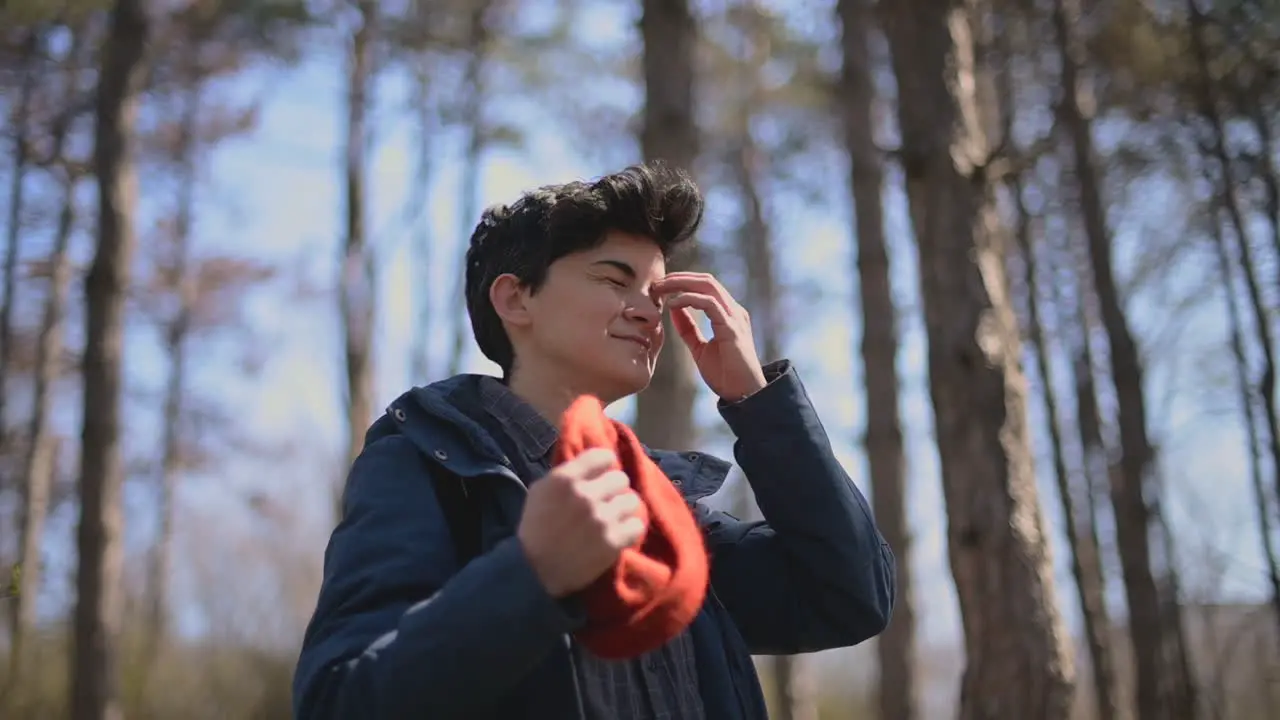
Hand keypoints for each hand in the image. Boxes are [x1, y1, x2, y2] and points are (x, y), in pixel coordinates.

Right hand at [517, 448, 645, 597]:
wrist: (535, 570)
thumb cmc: (536, 528)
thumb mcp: (540, 491)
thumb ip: (566, 473)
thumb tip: (592, 462)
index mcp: (565, 479)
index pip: (604, 456)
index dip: (605, 466)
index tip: (602, 474)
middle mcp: (586, 496)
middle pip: (621, 478)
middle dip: (614, 489)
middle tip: (606, 500)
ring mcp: (602, 519)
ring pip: (632, 501)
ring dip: (623, 508)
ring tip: (614, 517)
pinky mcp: (613, 542)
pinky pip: (636, 525)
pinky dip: (629, 529)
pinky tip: (619, 533)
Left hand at [653, 272, 767, 401]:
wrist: (744, 394)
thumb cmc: (725, 374)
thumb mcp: (700, 348)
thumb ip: (688, 329)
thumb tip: (673, 309)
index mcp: (728, 314)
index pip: (705, 286)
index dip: (683, 282)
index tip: (660, 287)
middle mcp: (733, 311)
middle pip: (706, 280)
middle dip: (679, 278)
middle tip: (657, 282)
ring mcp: (734, 317)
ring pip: (708, 285)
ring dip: (681, 283)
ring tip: (661, 288)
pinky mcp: (732, 328)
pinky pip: (709, 303)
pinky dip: (689, 299)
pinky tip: (673, 304)